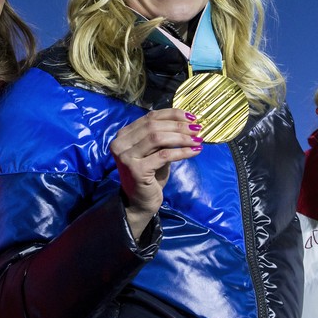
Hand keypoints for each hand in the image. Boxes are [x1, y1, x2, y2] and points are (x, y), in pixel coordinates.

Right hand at [110, 109, 202, 238]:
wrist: (140, 203)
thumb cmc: (150, 176)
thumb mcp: (155, 152)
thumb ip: (163, 136)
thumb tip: (187, 122)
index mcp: (124, 135)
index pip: (150, 117)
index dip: (172, 114)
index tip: (191, 117)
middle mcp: (120, 143)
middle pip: (153, 126)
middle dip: (178, 125)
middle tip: (197, 129)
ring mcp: (126, 157)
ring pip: (157, 138)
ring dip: (181, 137)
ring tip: (197, 139)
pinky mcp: (136, 170)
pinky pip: (163, 155)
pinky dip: (181, 152)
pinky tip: (195, 151)